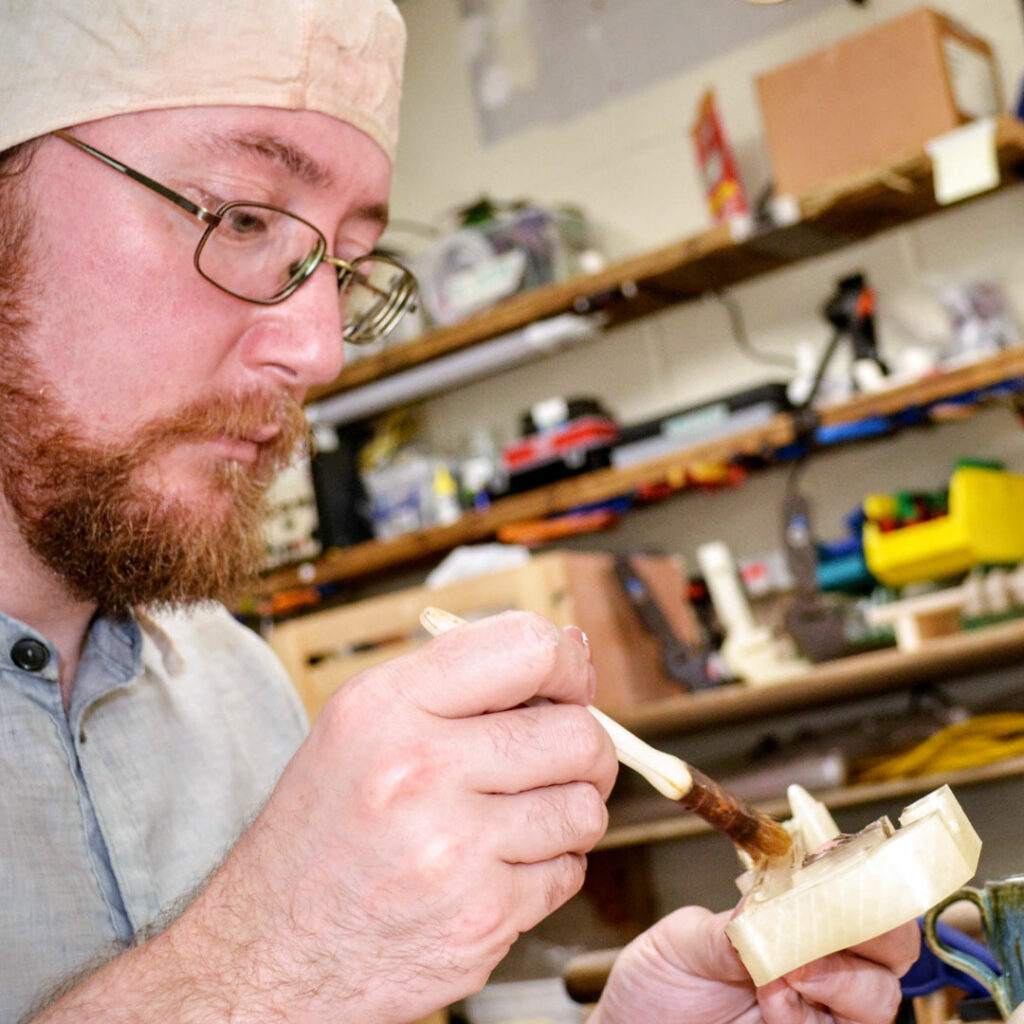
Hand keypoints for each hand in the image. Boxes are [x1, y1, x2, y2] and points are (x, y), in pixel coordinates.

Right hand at [173, 611, 617, 1020]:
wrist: (269, 954)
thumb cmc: (322, 833)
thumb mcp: (364, 725)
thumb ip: (463, 679)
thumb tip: (571, 649)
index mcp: (387, 706)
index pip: (527, 647)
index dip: (567, 665)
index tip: (566, 687)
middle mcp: (419, 769)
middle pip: (577, 734)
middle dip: (586, 749)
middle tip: (557, 764)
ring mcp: (453, 849)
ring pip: (585, 808)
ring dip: (570, 814)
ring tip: (523, 821)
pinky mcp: (481, 918)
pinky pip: (568, 874)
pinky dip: (551, 870)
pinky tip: (502, 868)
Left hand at [590, 905, 919, 1023]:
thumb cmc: (662, 985)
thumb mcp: (684, 941)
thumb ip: (732, 928)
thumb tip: (771, 909)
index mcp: (796, 915)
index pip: (859, 888)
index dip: (859, 876)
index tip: (834, 867)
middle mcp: (824, 961)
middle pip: (893, 944)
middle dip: (867, 930)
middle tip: (813, 932)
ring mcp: (825, 1010)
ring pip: (879, 996)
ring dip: (834, 978)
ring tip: (775, 975)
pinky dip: (809, 1018)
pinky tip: (771, 1006)